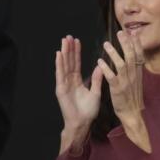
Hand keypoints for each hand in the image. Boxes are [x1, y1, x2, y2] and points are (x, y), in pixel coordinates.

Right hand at [55, 36, 101, 152]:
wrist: (82, 123)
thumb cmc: (88, 111)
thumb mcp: (96, 93)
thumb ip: (97, 79)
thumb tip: (100, 66)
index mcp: (77, 81)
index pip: (76, 63)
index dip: (76, 52)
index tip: (77, 41)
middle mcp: (69, 80)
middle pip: (69, 61)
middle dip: (69, 49)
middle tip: (68, 36)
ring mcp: (64, 84)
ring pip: (64, 65)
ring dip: (64, 52)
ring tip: (64, 41)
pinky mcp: (60, 89)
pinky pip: (60, 74)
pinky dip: (59, 64)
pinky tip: (59, 54)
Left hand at [97, 31, 150, 151]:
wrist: (133, 113)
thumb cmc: (132, 97)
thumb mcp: (136, 82)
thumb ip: (134, 69)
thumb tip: (133, 59)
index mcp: (138, 73)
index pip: (139, 55)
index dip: (136, 43)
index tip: (133, 32)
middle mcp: (133, 75)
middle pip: (131, 56)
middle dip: (126, 43)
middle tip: (120, 32)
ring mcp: (126, 82)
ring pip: (122, 64)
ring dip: (114, 53)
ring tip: (106, 44)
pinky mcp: (118, 89)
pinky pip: (112, 77)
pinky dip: (106, 69)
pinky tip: (99, 62)